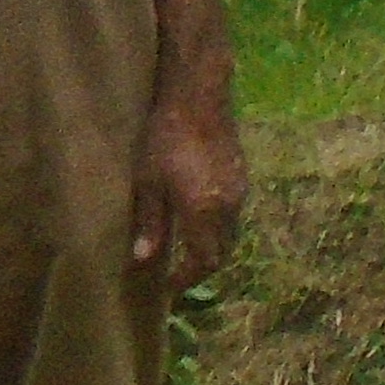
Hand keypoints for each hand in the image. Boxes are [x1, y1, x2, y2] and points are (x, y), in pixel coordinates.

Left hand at [129, 92, 245, 295]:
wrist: (198, 96)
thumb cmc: (165, 138)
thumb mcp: (149, 182)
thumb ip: (150, 224)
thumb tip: (143, 261)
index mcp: (205, 213)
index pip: (204, 262)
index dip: (187, 279)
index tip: (170, 288)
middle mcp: (228, 208)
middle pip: (222, 252)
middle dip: (201, 268)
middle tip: (179, 274)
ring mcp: (239, 191)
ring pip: (230, 234)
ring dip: (211, 248)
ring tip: (187, 249)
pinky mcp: (241, 176)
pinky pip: (233, 215)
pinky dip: (217, 228)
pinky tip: (199, 219)